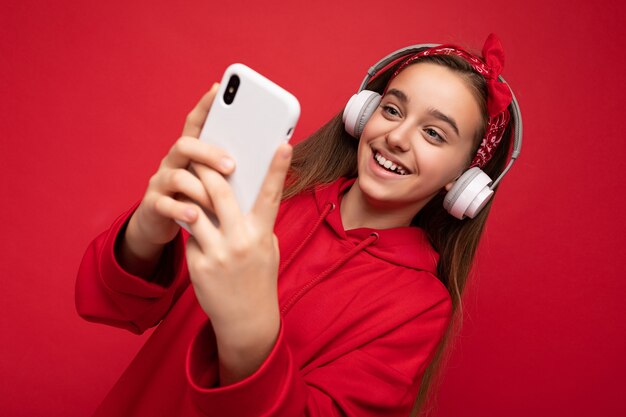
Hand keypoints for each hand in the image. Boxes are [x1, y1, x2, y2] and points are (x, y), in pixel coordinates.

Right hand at [119, 84, 235, 275]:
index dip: (205, 104)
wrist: (162, 223)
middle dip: (209, 152)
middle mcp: (172, 161)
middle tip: (233, 165)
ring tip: (219, 200)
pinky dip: (181, 210)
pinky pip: (165, 205)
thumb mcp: (215, 181)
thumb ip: (233, 168)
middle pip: (185, 145)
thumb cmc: (199, 198)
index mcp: (191, 152)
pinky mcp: (153, 205)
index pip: (196, 122)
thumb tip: (273, 153)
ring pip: (176, 176)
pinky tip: (196, 217)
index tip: (219, 88)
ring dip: (200, 187)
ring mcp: (160, 182)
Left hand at [184, 142, 292, 384]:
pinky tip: (191, 227)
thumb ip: (256, 222)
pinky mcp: (200, 265)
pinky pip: (189, 235)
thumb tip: (240, 195)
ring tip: (186, 181)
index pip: (272, 195)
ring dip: (190, 192)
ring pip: (197, 210)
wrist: (246, 320)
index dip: (279, 169)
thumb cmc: (258, 278)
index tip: (284, 144)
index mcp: (263, 234)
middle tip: (200, 155)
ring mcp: (219, 254)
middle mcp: (243, 241)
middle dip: (208, 169)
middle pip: (221, 192)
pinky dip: (189, 226)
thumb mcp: (267, 248)